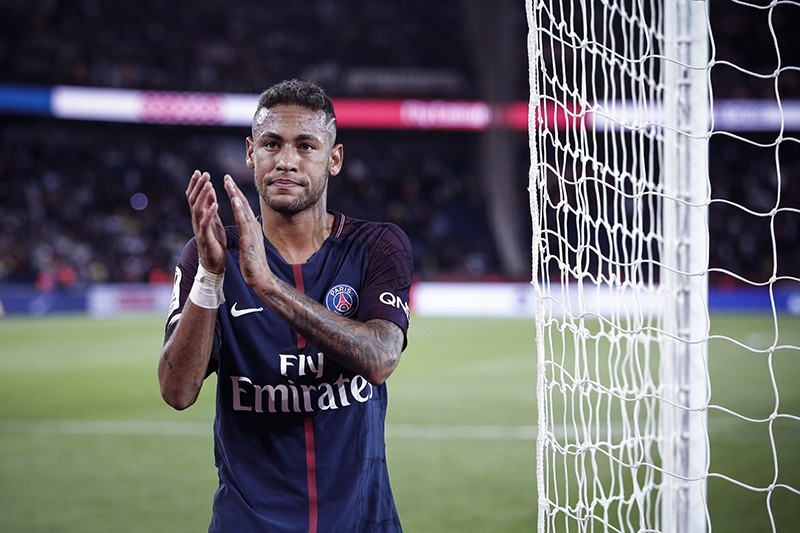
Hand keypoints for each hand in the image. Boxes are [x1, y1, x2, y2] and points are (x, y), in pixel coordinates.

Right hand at [186, 170, 225, 273]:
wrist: (214, 263)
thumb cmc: (214, 242)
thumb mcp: (213, 221)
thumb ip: (210, 206)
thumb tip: (210, 190)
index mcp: (200, 216)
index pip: (194, 197)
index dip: (196, 184)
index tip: (199, 171)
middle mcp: (197, 221)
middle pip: (193, 200)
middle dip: (198, 186)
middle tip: (204, 173)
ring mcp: (200, 229)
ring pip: (197, 209)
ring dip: (203, 196)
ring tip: (209, 184)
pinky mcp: (205, 238)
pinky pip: (206, 224)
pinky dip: (210, 213)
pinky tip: (215, 205)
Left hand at [224, 175, 273, 289]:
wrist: (260, 277)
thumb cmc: (254, 262)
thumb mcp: (250, 243)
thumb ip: (248, 232)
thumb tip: (247, 225)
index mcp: (251, 227)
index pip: (243, 207)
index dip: (235, 194)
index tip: (228, 183)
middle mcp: (253, 226)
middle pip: (243, 204)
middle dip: (234, 189)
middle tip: (226, 176)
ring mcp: (252, 231)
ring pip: (243, 209)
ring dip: (235, 194)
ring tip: (228, 183)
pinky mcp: (249, 239)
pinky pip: (243, 221)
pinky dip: (239, 209)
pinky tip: (234, 200)